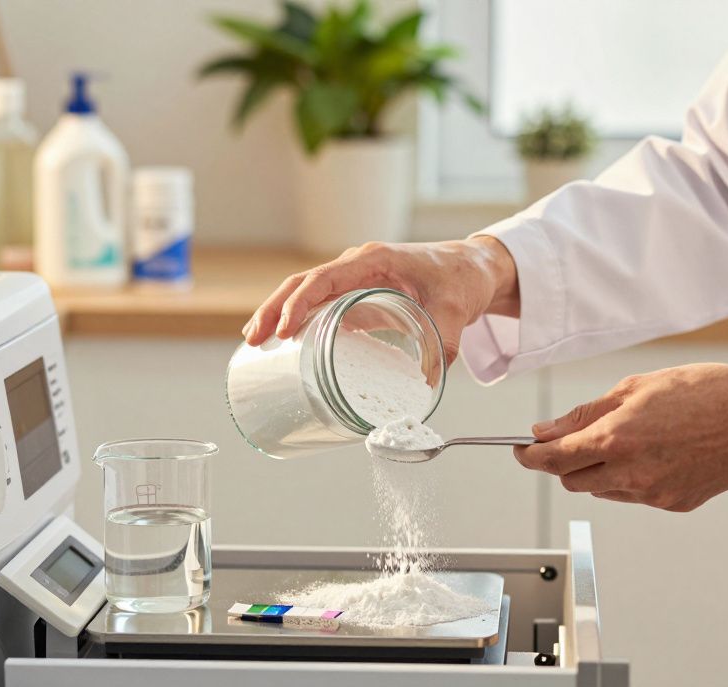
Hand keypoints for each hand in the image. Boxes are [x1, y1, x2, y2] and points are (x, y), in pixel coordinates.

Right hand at [243, 236, 518, 363]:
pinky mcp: (360, 293)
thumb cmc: (462, 279)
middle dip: (275, 308)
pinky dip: (300, 318)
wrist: (474, 269)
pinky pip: (322, 302)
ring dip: (279, 312)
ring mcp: (357, 278)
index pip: (324, 278)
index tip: (286, 330)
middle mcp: (359, 264)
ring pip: (306, 290)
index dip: (301, 303)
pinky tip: (285, 340)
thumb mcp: (455, 312)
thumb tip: (427, 384)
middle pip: (303, 282)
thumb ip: (443, 344)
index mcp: (374, 260)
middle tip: (253, 339)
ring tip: (255, 340)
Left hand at [515, 364, 727, 510]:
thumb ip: (586, 413)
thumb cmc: (703, 391)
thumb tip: (545, 431)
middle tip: (575, 439)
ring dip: (600, 471)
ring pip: (604, 490)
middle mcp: (630, 473)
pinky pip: (636, 496)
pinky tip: (655, 454)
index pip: (553, 459)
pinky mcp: (675, 504)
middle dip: (565, 462)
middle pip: (572, 480)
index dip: (530, 457)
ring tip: (629, 440)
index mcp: (616, 439)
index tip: (521, 450)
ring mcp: (653, 494)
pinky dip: (632, 479)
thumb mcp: (636, 387)